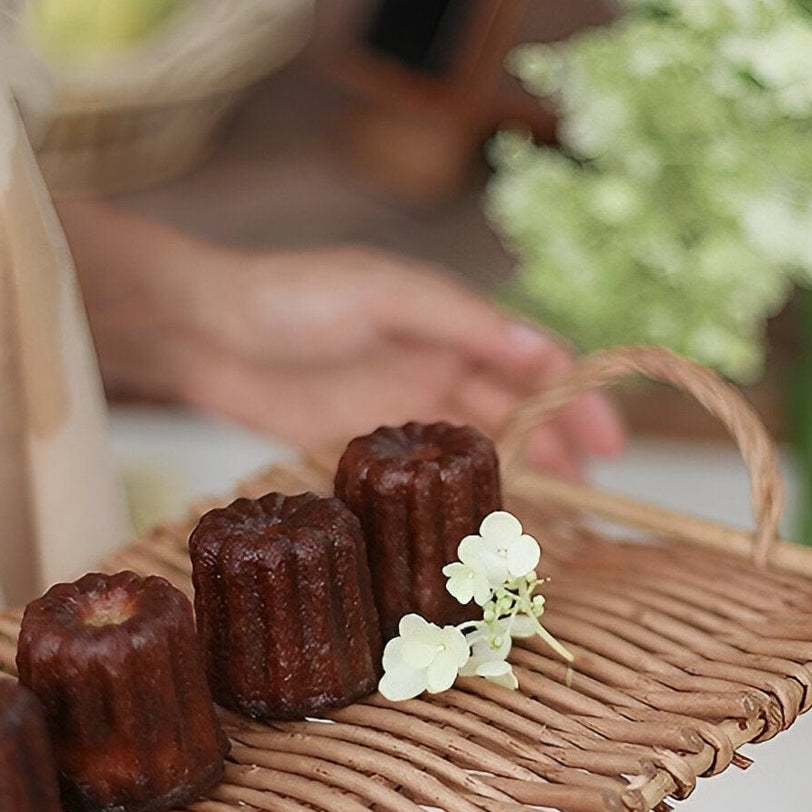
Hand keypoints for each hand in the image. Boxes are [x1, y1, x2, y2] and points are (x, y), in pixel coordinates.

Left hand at [59, 202, 625, 477]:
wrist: (204, 332)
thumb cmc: (291, 296)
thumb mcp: (383, 292)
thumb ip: (459, 319)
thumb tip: (539, 348)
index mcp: (447, 319)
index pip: (531, 358)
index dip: (574, 395)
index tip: (608, 439)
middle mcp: (433, 362)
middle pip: (514, 405)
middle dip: (557, 443)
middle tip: (590, 489)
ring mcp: (400, 406)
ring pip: (476, 444)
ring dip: (516, 473)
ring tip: (551, 513)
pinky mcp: (363, 444)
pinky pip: (425, 474)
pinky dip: (456, 493)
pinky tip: (478, 518)